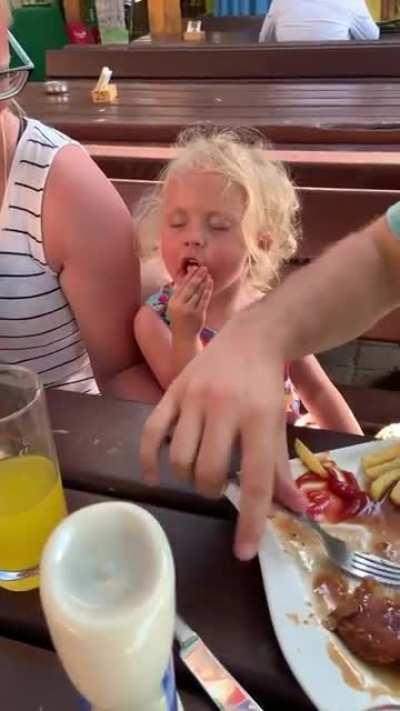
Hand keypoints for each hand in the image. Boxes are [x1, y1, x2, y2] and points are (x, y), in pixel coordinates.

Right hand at [140, 314, 305, 561]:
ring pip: (179, 459)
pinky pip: (151, 433)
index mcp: (259, 418)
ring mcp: (193, 398)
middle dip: (213, 490)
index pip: (255, 480)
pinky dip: (149, 461)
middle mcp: (224, 407)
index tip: (244, 551)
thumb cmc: (266, 387)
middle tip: (219, 484)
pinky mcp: (171, 392)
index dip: (250, 520)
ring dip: (189, 477)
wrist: (251, 338)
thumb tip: (295, 512)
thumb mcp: (278, 425)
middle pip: (209, 471)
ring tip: (199, 471)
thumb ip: (281, 469)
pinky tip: (156, 476)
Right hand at [167, 267, 212, 338]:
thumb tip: (185, 278)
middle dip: (197, 276)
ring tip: (208, 274)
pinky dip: (207, 290)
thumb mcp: (175, 306)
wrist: (184, 336)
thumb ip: (179, 294)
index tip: (194, 268)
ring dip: (204, 282)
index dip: (189, 276)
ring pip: (198, 293)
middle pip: (190, 288)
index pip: (182, 286)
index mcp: (173, 302)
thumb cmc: (180, 319)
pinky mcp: (199, 314)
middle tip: (204, 268)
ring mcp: (190, 310)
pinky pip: (204, 300)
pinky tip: (210, 283)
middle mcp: (180, 306)